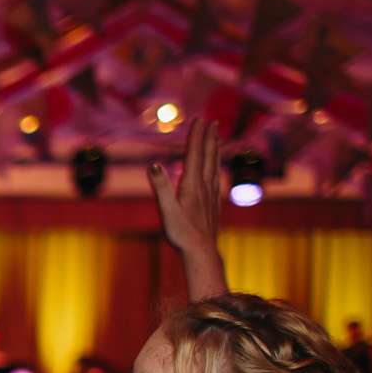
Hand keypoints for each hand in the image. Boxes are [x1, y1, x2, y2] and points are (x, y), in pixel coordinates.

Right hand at [149, 119, 220, 254]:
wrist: (201, 252)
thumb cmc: (181, 233)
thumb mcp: (166, 210)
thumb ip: (161, 187)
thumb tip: (154, 165)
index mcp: (192, 185)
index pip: (194, 154)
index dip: (196, 136)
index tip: (199, 120)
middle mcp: (204, 187)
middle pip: (207, 157)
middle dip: (209, 138)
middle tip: (212, 121)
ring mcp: (211, 195)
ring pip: (214, 166)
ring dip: (215, 150)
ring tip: (217, 138)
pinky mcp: (213, 205)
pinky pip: (216, 179)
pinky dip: (216, 167)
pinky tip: (216, 169)